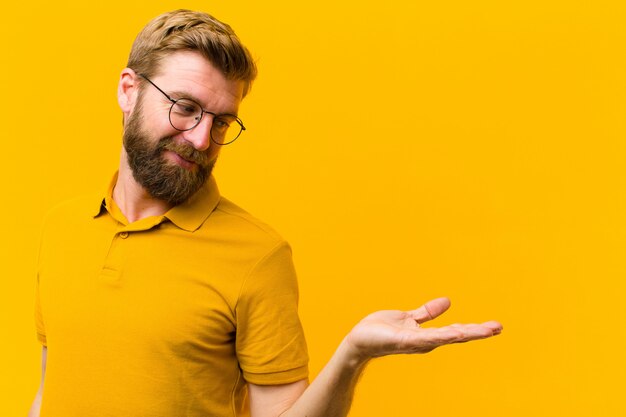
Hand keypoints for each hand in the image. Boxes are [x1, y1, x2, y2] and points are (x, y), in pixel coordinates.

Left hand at [344, 297, 501, 362]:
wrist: (359, 340)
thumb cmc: (380, 331)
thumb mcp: (409, 317)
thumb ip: (427, 312)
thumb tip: (448, 301)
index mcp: (428, 335)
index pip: (456, 331)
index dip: (476, 329)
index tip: (496, 326)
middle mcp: (426, 341)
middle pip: (457, 335)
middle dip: (478, 332)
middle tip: (499, 328)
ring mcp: (417, 342)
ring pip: (447, 337)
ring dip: (467, 333)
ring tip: (487, 330)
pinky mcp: (405, 340)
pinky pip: (427, 337)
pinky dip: (443, 335)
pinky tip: (457, 333)